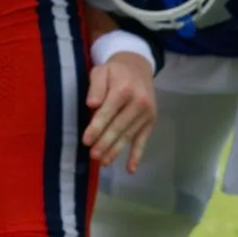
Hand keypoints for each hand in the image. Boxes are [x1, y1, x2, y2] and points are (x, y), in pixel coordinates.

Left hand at [82, 50, 155, 172]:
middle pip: (119, 126)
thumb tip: (92, 103)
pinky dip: (137, 155)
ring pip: (129, 135)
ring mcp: (147, 114)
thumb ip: (96, 86)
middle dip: (105, 142)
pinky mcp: (151, 121)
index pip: (108, 111)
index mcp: (124, 89)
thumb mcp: (101, 71)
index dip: (96, 127)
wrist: (138, 67)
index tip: (86, 140)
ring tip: (104, 162)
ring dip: (116, 150)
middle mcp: (139, 102)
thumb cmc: (115, 71)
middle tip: (93, 155)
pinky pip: (143, 140)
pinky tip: (130, 169)